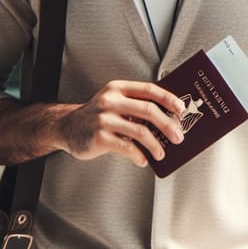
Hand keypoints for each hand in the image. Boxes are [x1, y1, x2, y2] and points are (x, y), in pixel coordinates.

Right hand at [56, 80, 186, 166]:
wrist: (66, 127)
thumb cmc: (97, 116)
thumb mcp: (114, 101)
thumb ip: (136, 104)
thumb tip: (168, 117)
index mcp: (119, 88)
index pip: (149, 90)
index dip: (168, 99)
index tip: (181, 109)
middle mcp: (111, 101)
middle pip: (148, 110)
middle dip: (167, 124)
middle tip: (178, 136)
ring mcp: (104, 119)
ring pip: (140, 131)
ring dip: (155, 144)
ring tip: (161, 153)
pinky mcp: (99, 137)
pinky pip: (126, 147)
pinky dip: (138, 155)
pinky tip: (143, 160)